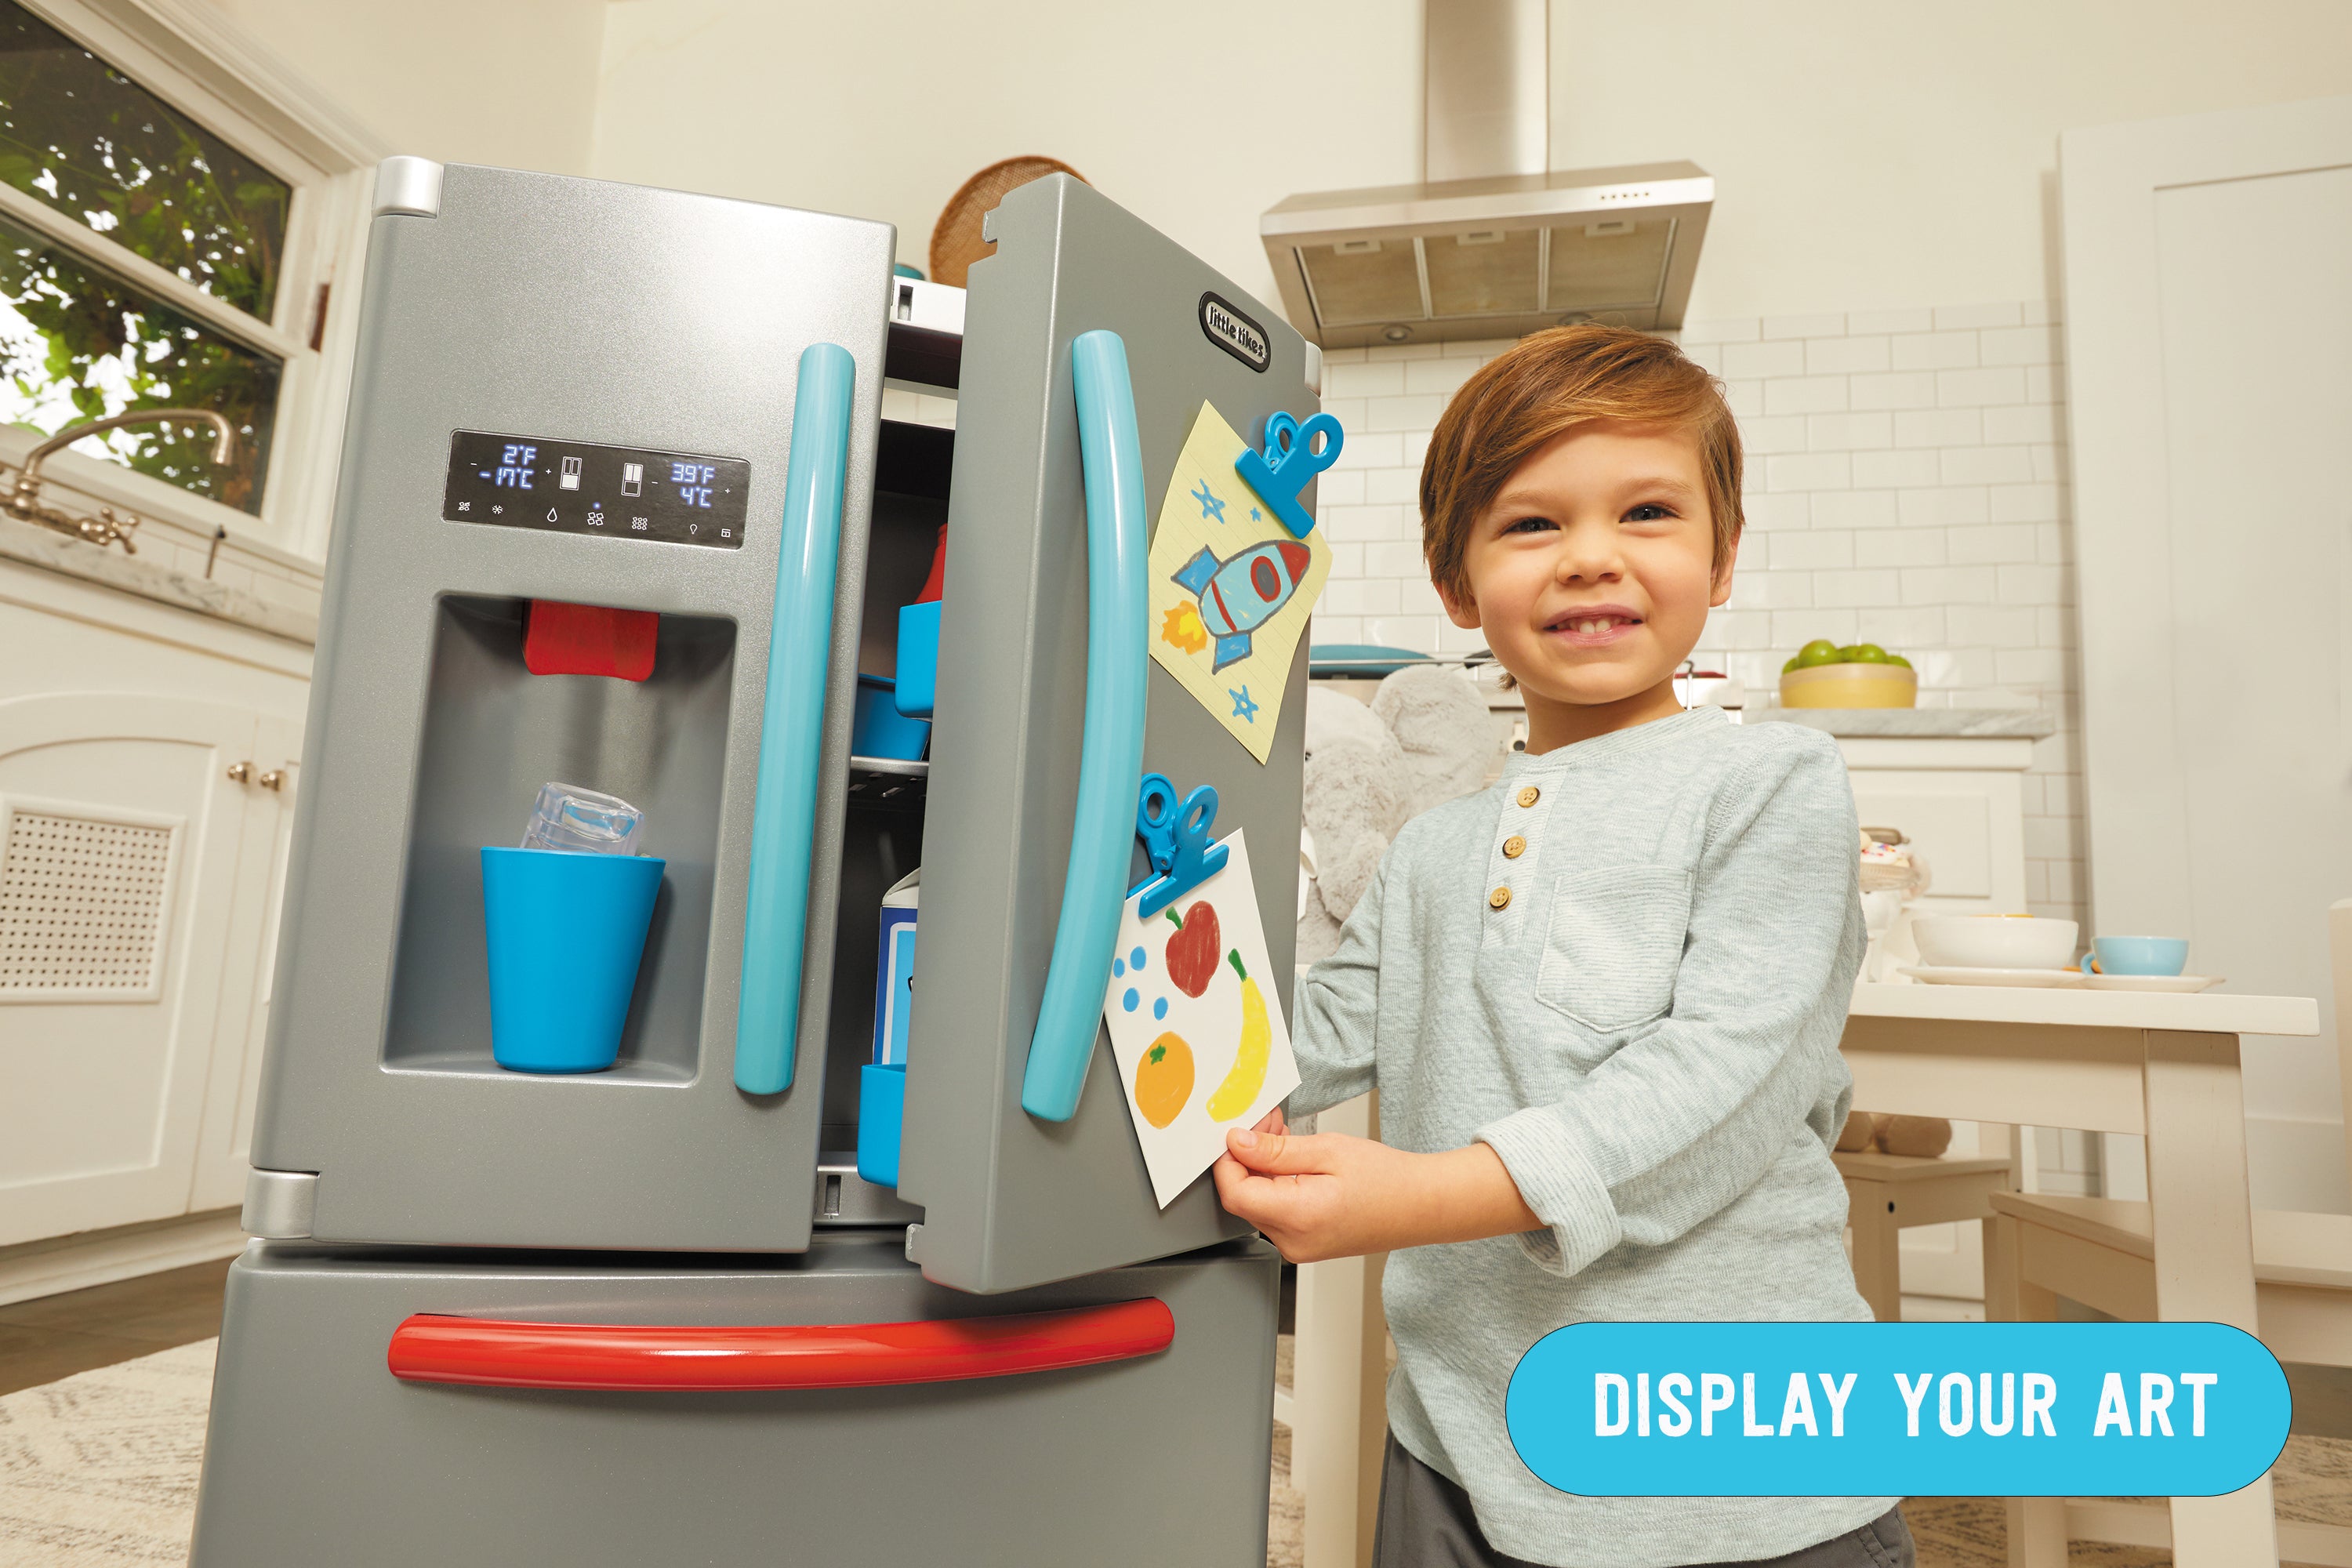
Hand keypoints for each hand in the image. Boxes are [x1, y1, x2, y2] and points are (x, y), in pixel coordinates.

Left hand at [1210, 1126, 1539, 1263]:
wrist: (1423, 1206)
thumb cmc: (1388, 1180)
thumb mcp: (1329, 1150)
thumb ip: (1277, 1150)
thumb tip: (1236, 1143)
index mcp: (1297, 1217)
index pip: (1234, 1192)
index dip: (1226, 1159)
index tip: (1236, 1131)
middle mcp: (1292, 1241)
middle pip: (1243, 1197)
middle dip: (1246, 1156)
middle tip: (1267, 1123)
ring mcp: (1298, 1246)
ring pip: (1258, 1202)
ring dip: (1262, 1166)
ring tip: (1283, 1135)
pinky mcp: (1305, 1243)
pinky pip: (1276, 1211)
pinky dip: (1276, 1182)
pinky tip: (1293, 1159)